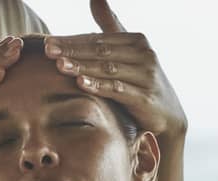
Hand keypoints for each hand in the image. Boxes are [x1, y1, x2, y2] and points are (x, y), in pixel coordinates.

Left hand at [44, 0, 186, 136]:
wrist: (169, 115)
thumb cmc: (142, 82)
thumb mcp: (129, 52)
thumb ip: (110, 27)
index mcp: (137, 41)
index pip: (98, 39)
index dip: (72, 40)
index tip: (48, 42)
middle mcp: (144, 55)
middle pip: (101, 51)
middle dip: (73, 51)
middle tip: (48, 51)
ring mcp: (146, 76)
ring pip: (107, 69)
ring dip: (82, 66)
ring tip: (59, 65)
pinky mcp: (145, 98)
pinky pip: (117, 90)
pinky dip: (99, 86)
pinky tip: (81, 84)